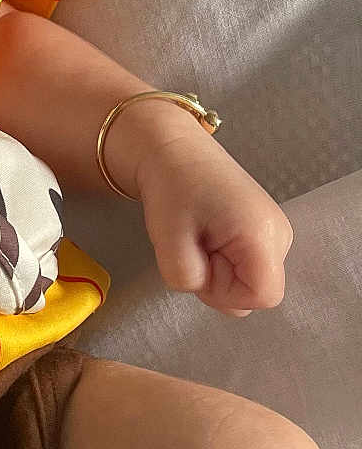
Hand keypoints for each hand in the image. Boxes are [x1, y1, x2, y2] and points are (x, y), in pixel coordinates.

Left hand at [135, 125, 292, 316]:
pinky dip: (222, 261)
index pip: (263, 296)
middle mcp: (280, 236)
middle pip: (256, 292)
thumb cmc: (171, 189)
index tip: (199, 262)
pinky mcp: (264, 233)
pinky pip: (246, 266)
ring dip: (217, 271)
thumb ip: (185, 276)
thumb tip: (203, 289)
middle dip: (218, 283)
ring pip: (249, 280)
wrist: (174, 152)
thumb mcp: (167, 238)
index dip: (225, 294)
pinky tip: (207, 236)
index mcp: (263, 234)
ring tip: (199, 237)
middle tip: (193, 246)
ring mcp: (275, 234)